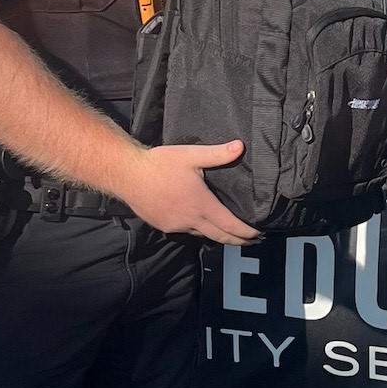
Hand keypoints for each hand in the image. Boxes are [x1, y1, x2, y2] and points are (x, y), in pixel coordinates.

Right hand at [121, 142, 256, 241]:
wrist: (127, 175)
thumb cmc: (160, 163)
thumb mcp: (191, 155)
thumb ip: (217, 154)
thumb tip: (240, 146)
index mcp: (202, 205)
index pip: (230, 226)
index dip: (246, 233)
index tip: (259, 235)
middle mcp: (191, 220)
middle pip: (220, 237)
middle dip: (239, 241)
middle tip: (253, 241)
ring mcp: (176, 226)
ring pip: (202, 235)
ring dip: (218, 235)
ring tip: (229, 232)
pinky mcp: (163, 226)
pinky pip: (186, 231)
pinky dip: (198, 230)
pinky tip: (200, 223)